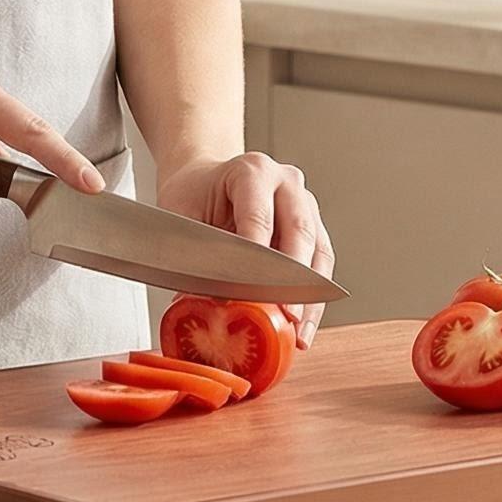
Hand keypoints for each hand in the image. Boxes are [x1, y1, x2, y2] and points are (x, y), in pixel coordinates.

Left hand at [155, 151, 334, 346]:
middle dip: (291, 280)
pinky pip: (321, 263)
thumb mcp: (181, 216)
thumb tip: (200, 304)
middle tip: (283, 314)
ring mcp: (304, 203)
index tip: (247, 292)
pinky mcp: (313, 227)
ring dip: (310, 296)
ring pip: (318, 250)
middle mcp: (286, 182)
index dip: (254, 258)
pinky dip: (314, 298)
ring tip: (298, 330)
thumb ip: (193, 255)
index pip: (259, 216)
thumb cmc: (194, 195)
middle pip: (298, 231)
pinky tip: (303, 324)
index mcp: (252, 170)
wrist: (206, 180)